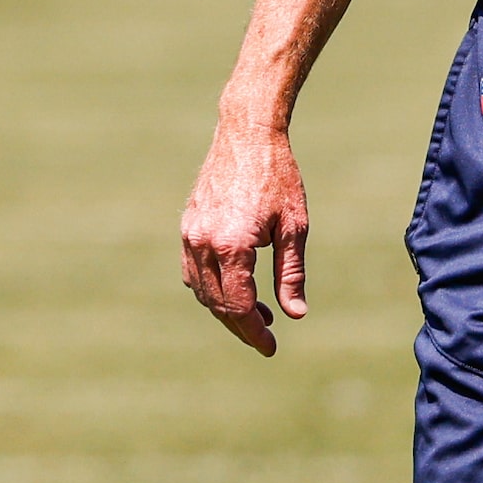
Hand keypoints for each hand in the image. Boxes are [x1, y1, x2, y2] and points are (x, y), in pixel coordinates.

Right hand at [179, 115, 310, 355]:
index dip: (253, 331)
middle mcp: (203, 244)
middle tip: (266, 337)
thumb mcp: (294, 227)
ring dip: (225, 308)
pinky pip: (193, 271)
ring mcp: (189, 235)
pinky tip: (235, 290)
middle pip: (217, 303)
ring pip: (201, 290)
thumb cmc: (279, 177)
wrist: (247, 134)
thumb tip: (295, 314)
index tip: (270, 347)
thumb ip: (290, 274)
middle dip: (240, 325)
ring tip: (257, 315)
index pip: (238, 306)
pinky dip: (211, 288)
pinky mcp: (186, 227)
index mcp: (232, 246)